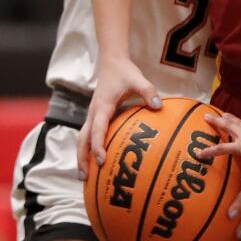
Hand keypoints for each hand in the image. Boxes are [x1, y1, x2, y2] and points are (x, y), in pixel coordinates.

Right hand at [77, 56, 161, 177]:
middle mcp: (93, 113)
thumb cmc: (125, 72)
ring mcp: (91, 115)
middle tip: (85, 178)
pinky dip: (87, 149)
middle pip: (82, 140)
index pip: (97, 130)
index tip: (101, 161)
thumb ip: (149, 91)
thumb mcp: (138, 79)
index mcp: (102, 106)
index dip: (98, 146)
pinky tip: (94, 162)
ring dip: (81, 157)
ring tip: (84, 177)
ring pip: (81, 139)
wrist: (112, 62)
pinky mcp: (94, 116)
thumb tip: (159, 106)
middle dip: (82, 159)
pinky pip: (87, 136)